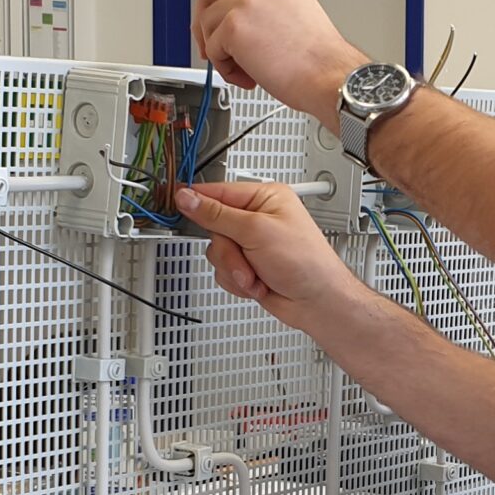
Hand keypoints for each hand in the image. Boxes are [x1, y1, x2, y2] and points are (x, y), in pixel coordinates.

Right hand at [176, 178, 365, 328]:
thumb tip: (189, 198)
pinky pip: (223, 271)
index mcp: (265, 197)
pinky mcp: (248, 266)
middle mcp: (257, 218)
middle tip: (244, 259)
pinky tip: (257, 284)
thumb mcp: (257, 231)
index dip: (198, 201)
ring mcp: (252, 244)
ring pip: (216, 252)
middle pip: (214, 227)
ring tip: (256, 275)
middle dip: (228, 251)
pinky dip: (237, 282)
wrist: (317, 302)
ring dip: (234, 269)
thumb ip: (217, 215)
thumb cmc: (306, 262)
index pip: (219, 192)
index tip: (177, 204)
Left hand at [191, 0, 365, 127]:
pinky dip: (224, 68)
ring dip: (220, 53)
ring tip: (247, 70)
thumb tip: (228, 21)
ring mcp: (245, 0)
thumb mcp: (289, 12)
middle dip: (203, 23)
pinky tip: (249, 76)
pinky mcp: (234, 25)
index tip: (222, 29)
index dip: (222, 9)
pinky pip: (212, 49)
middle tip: (212, 48)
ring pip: (207, 25)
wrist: (329, 76)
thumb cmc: (317, 57)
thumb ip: (260, 8)